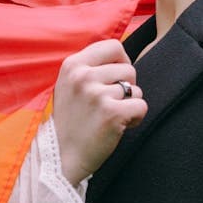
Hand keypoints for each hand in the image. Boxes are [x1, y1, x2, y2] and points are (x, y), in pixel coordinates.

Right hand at [52, 39, 147, 184]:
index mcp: (72, 65)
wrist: (61, 157)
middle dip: (126, 87)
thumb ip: (89, 67)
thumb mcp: (69, 85)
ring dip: (129, 104)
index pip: (114, 46)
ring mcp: (96, 94)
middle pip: (128, 69)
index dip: (121, 62)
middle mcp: (83, 76)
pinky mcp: (111, 113)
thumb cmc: (70, 121)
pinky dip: (135, 118)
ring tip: (110, 117)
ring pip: (136, 89)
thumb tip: (121, 55)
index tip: (114, 79)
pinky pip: (141, 106)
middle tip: (109, 104)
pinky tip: (120, 126)